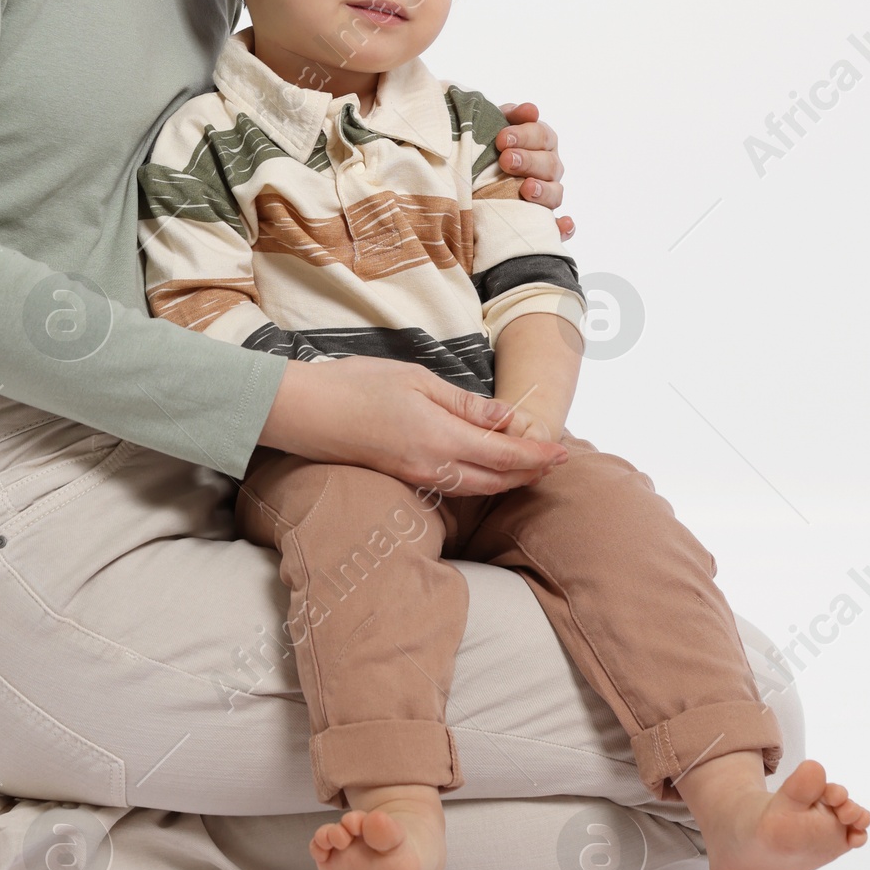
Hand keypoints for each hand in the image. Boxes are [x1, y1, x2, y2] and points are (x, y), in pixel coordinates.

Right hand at [261, 358, 569, 495]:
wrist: (306, 413)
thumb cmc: (358, 386)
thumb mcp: (418, 382)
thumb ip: (465, 405)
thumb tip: (505, 418)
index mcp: (442, 440)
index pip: (506, 456)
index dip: (538, 456)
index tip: (563, 452)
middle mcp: (435, 467)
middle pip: (497, 480)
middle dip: (530, 473)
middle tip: (556, 461)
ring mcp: (418, 477)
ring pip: (478, 487)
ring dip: (508, 479)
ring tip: (531, 466)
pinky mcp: (404, 477)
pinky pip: (456, 486)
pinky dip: (483, 480)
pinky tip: (488, 468)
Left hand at [496, 102, 572, 241]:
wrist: (472, 180)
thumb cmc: (489, 148)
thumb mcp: (496, 127)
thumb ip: (511, 116)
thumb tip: (531, 109)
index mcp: (541, 144)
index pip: (543, 136)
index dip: (525, 135)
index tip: (501, 139)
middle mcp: (549, 169)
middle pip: (550, 164)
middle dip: (529, 161)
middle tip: (506, 160)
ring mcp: (549, 195)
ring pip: (556, 193)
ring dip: (543, 191)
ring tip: (526, 188)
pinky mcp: (543, 221)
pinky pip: (560, 227)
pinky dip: (564, 227)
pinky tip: (561, 225)